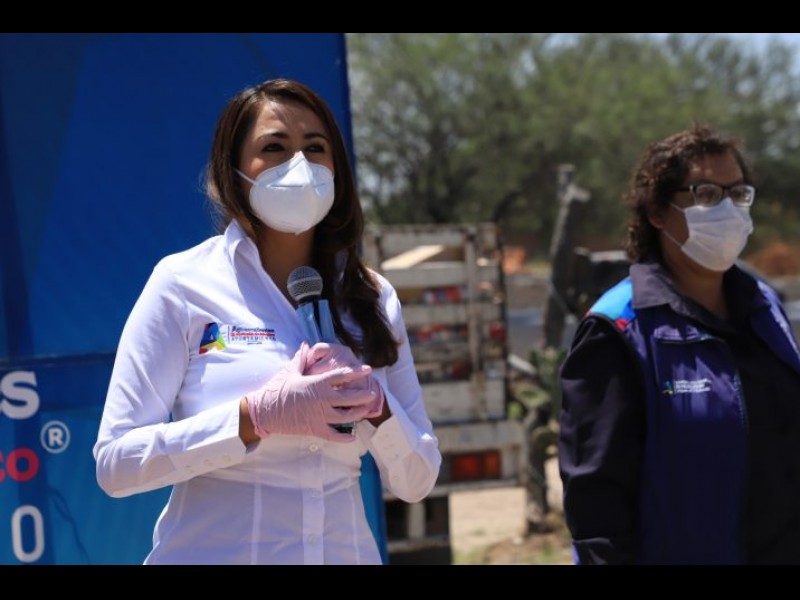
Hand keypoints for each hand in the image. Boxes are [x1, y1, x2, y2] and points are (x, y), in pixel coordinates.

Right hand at [244, 342, 377, 441]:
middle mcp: (321, 399)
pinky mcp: (314, 429)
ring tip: (365, 411)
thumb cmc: (276, 389)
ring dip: (358, 414)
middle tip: (373, 393)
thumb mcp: (289, 371)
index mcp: (317, 383)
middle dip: (363, 396)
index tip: (367, 370)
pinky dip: (344, 436)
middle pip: (349, 398)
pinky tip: (353, 436)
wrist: (264, 411)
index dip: (356, 372)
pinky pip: (333, 435)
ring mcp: (319, 415)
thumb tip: (305, 345)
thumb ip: (301, 358)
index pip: (341, 376)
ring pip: (346, 417)